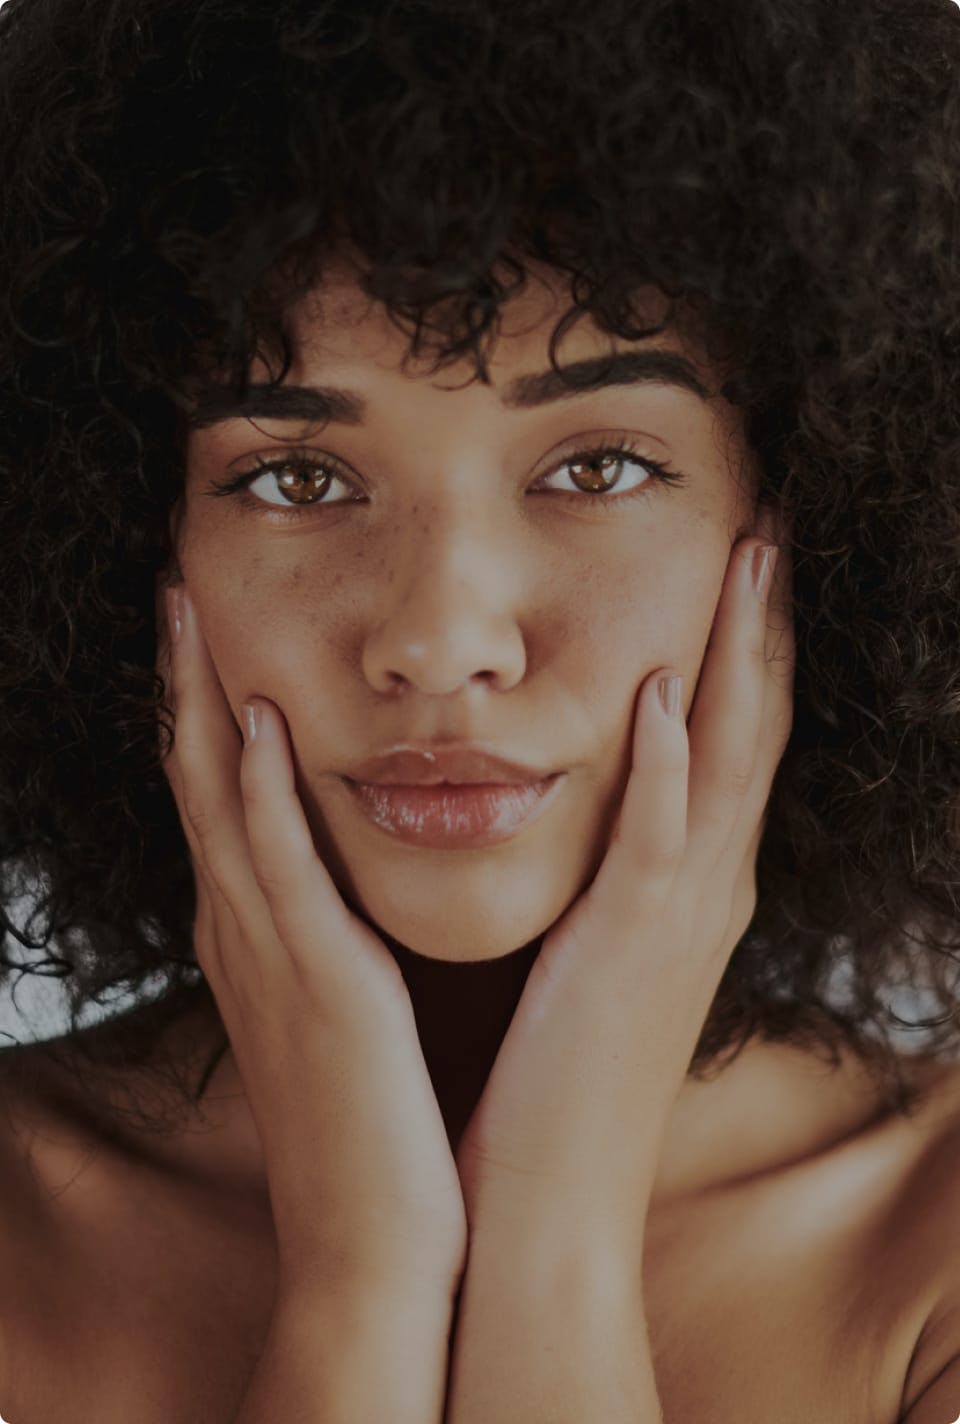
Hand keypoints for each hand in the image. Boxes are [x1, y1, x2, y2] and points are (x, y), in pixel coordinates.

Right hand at [156, 581, 467, 1302]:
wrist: (375, 1237)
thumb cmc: (367, 1118)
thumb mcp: (339, 1003)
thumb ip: (327, 931)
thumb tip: (337, 873)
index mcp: (256, 929)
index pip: (216, 792)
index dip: (201, 702)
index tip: (206, 622)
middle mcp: (243, 927)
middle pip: (195, 775)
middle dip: (182, 678)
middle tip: (174, 584)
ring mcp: (267, 952)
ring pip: (215, 802)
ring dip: (199, 701)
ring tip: (190, 611)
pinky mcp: (314, 980)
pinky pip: (274, 869)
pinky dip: (255, 794)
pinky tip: (252, 724)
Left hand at [453, 506, 794, 1247]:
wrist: (547, 1205)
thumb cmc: (558, 1075)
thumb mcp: (595, 955)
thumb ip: (609, 878)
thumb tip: (593, 808)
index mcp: (691, 884)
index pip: (736, 737)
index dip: (747, 643)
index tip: (742, 555)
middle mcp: (706, 889)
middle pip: (754, 725)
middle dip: (764, 620)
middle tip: (770, 519)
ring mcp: (677, 920)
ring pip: (728, 762)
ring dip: (738, 656)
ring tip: (747, 557)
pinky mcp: (628, 955)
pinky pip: (659, 842)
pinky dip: (670, 766)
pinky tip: (664, 691)